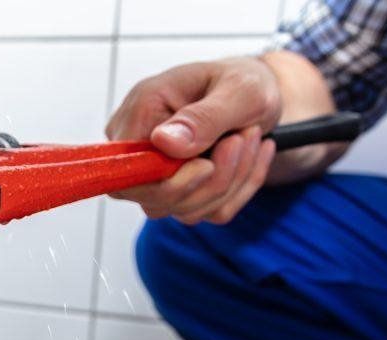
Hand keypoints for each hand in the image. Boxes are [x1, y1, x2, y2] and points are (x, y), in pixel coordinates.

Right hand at [106, 56, 281, 224]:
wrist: (259, 94)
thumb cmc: (245, 82)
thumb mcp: (241, 89)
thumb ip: (203, 117)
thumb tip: (163, 142)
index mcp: (140, 113)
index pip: (127, 172)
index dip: (167, 182)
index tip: (208, 163)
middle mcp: (138, 147)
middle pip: (154, 199)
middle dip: (212, 180)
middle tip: (245, 138)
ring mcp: (155, 173)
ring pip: (184, 209)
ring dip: (231, 182)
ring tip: (250, 138)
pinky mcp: (178, 191)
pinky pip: (206, 211)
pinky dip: (238, 190)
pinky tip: (249, 156)